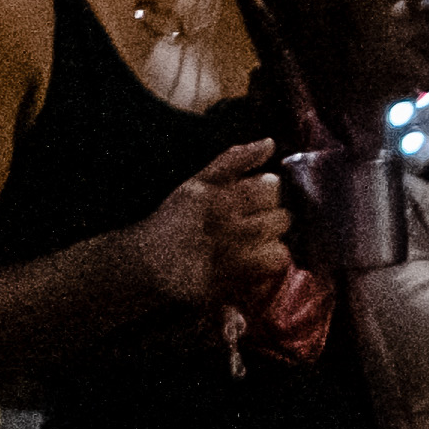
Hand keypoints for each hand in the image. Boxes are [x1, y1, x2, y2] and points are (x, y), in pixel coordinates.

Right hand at [126, 136, 293, 310]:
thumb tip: (269, 143)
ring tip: (250, 244)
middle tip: (251, 223)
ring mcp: (229, 261)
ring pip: (279, 249)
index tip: (253, 198)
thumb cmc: (176, 218)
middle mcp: (226, 230)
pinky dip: (264, 268)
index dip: (266, 192)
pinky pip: (267, 274)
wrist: (147, 261)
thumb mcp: (198, 182)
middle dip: (271, 219)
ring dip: (270, 245)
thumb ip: (234, 160)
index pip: (270, 189)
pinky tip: (248, 262)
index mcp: (219, 200)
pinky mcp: (230, 285)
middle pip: (280, 220)